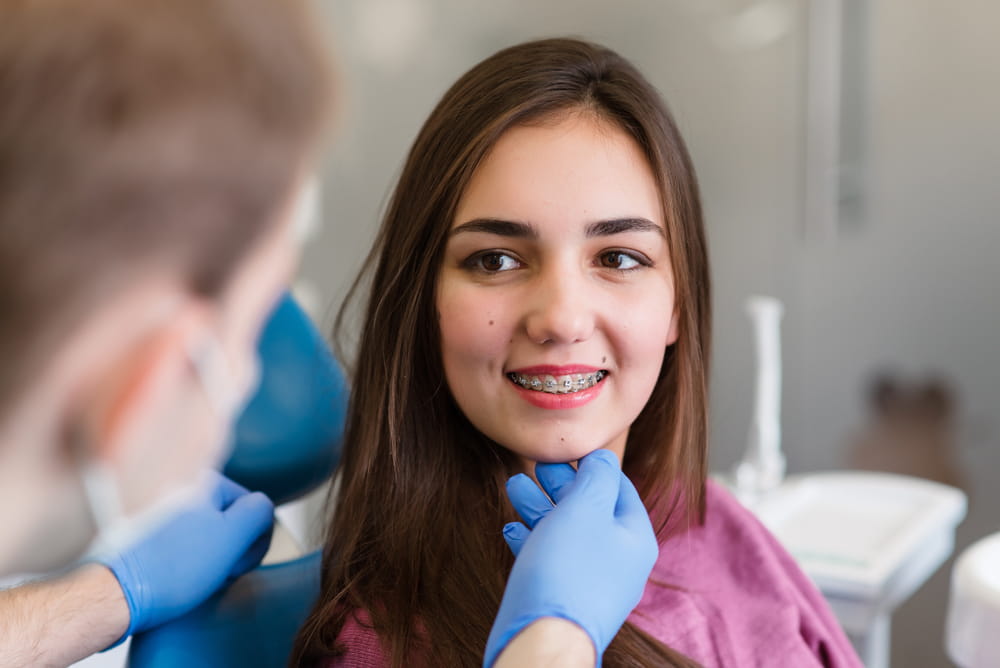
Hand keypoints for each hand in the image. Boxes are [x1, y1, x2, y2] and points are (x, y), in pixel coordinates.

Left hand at [100, 471, 273, 641]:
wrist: (113, 594)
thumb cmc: (170, 568)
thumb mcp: (233, 536)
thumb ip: (259, 512)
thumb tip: (261, 508)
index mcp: (200, 479)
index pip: (251, 505)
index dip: (253, 538)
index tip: (238, 561)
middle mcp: (176, 485)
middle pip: (226, 518)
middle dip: (229, 547)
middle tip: (217, 571)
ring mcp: (156, 508)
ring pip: (203, 532)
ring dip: (208, 556)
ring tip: (193, 576)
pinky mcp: (140, 532)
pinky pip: (178, 544)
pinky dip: (183, 560)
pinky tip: (175, 577)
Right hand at [484, 449, 657, 666]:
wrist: (544, 639)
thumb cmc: (568, 569)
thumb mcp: (586, 507)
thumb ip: (597, 477)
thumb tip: (602, 458)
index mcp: (634, 538)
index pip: (619, 488)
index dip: (590, 466)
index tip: (563, 452)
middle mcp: (618, 562)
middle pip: (590, 510)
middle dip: (559, 485)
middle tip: (535, 466)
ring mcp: (591, 583)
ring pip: (566, 534)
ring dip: (539, 507)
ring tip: (513, 487)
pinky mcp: (563, 599)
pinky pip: (550, 561)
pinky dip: (531, 540)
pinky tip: (511, 529)